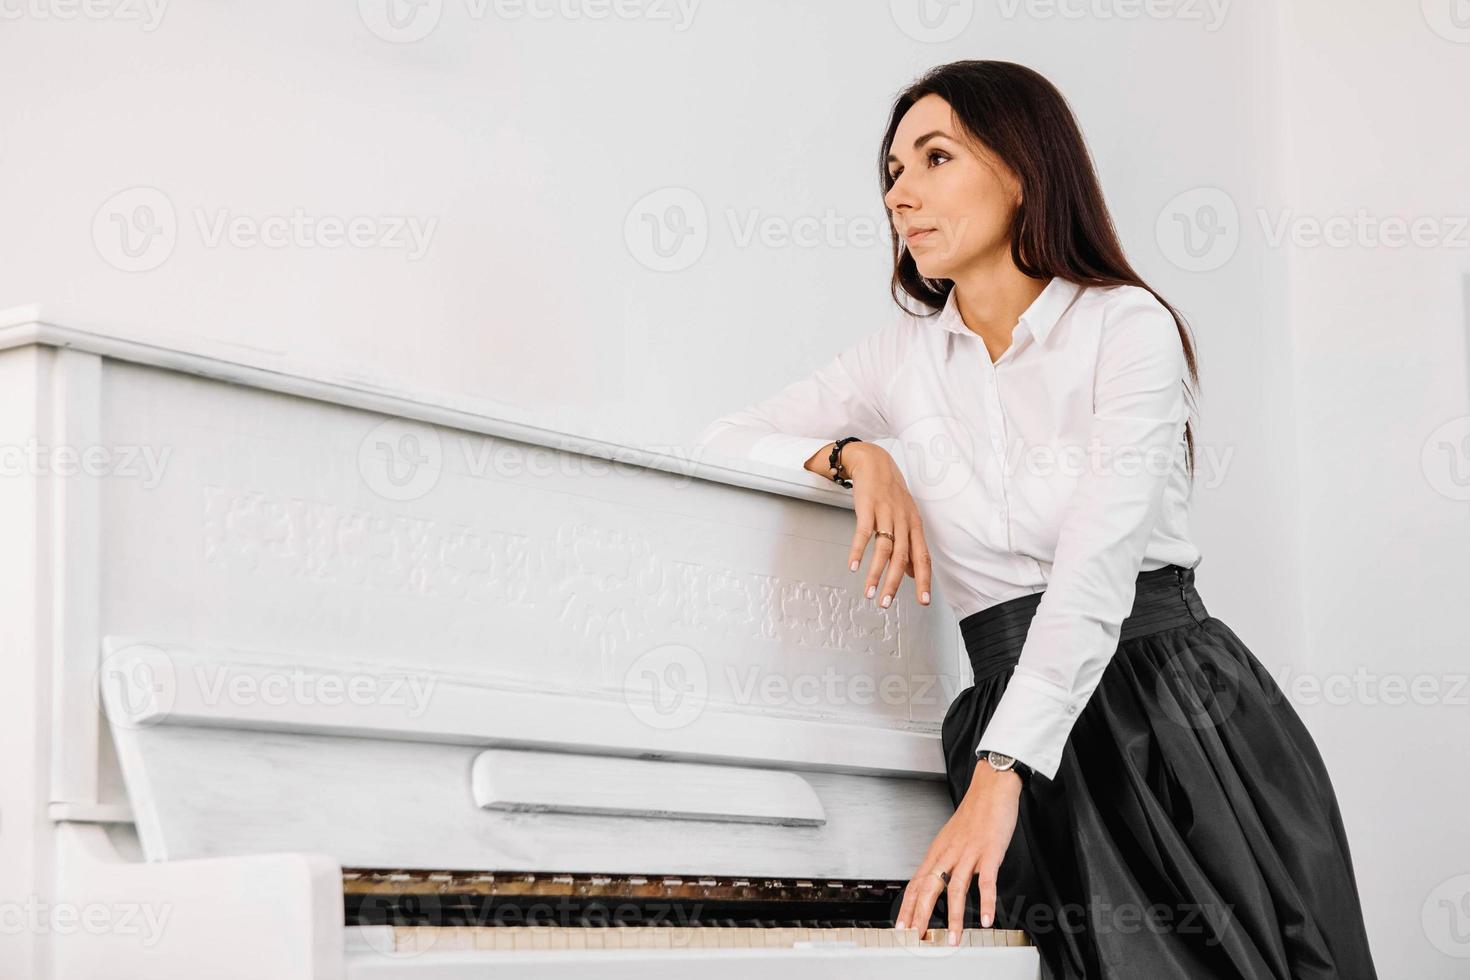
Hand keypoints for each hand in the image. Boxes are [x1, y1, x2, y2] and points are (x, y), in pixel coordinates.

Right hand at [840, 444, 932, 608]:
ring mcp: (886, 513)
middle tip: (886, 603)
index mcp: (915, 526)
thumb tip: (913, 573)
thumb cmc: (890, 493)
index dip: (924, 580)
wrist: (874, 462)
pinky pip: (864, 533)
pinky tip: (853, 566)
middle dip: (895, 583)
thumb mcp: (906, 518)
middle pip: (903, 557)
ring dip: (876, 573)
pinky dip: (858, 551)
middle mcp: (904, 521)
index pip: (923, 557)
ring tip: (869, 593)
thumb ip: (910, 545)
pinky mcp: (868, 507)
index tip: (923, 601)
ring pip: (884, 549)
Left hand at [894, 765, 1021, 943]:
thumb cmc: (974, 813)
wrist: (991, 788)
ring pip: (956, 889)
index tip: (902, 924)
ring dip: (953, 917)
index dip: (907, 905)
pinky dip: (986, 902)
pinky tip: (985, 919)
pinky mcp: (989, 853)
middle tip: (917, 937)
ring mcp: (969, 853)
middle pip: (929, 888)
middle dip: (921, 915)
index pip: (916, 882)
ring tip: (952, 939)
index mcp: (938, 851)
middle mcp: (949, 853)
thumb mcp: (951, 837)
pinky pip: (986, 882)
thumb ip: (944, 859)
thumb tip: (935, 879)